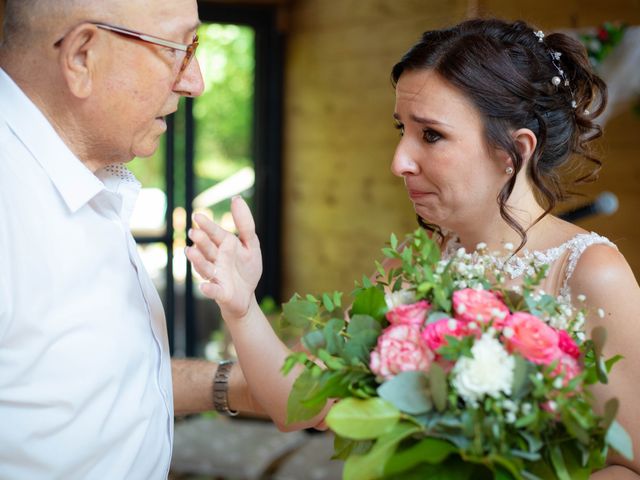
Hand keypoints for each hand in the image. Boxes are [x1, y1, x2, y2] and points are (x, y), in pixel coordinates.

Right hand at [185, 196, 261, 318]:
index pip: (215, 234)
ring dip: (198, 261)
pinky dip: (208, 289)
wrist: (246, 295)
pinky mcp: (220, 292)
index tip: (198, 216)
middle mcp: (216, 259)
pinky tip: (204, 286)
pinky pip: (213, 290)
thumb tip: (236, 198)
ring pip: (206, 267)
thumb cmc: (246, 268)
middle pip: (208, 249)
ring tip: (191, 251)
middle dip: (201, 241)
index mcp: (224, 246)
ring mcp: (216, 276)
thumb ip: (245, 224)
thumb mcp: (250, 244)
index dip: (208, 225)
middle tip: (195, 233)